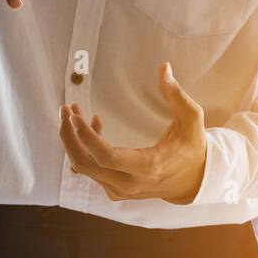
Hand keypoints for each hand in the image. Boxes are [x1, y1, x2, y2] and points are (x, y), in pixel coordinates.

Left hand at [59, 62, 208, 204]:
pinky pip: (91, 169)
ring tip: (73, 112)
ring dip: (73, 140)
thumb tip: (163, 67)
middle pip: (85, 164)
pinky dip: (85, 148)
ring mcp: (119, 190)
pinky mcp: (114, 190)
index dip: (86, 137)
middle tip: (66, 109)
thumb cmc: (192, 147)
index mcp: (148, 166)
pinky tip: (94, 125)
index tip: (75, 115)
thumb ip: (176, 95)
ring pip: (83, 168)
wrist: (192, 183)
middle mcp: (129, 183)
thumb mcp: (191, 120)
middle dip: (69, 136)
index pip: (107, 157)